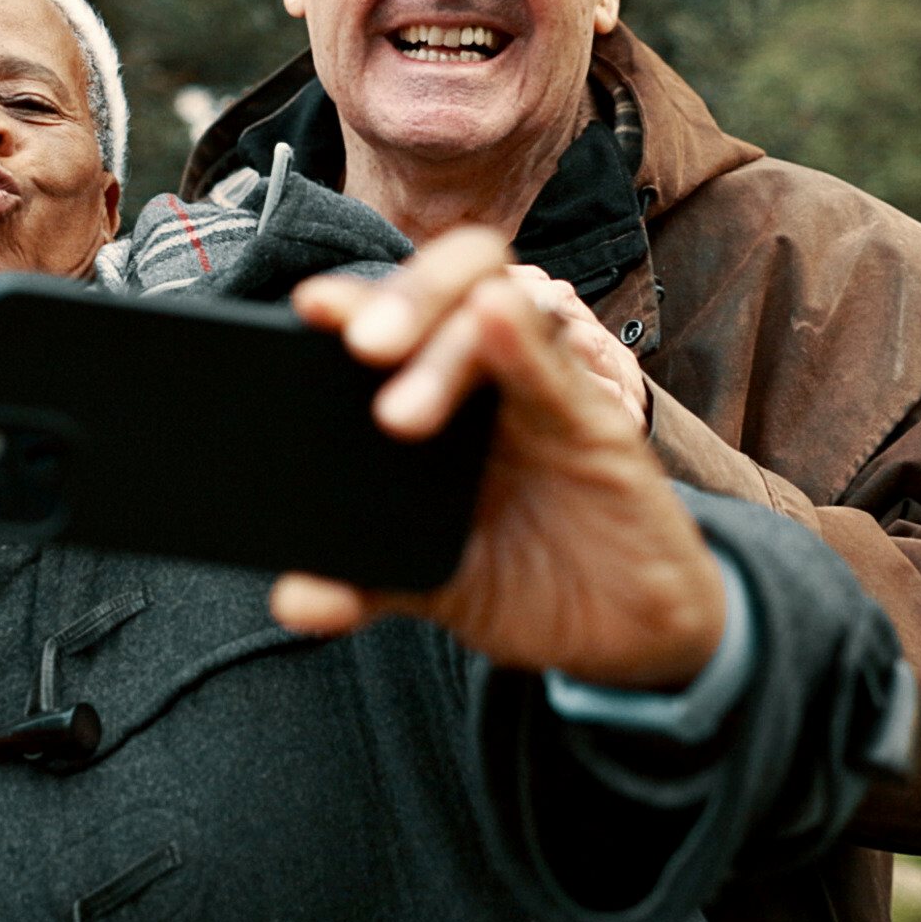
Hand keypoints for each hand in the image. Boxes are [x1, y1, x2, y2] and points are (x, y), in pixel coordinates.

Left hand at [271, 229, 725, 688]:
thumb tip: (291, 598)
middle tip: (357, 346)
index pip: (398, 319)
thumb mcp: (438, 586)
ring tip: (399, 408)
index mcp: (442, 401)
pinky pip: (560, 372)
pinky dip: (527, 342)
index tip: (306, 307)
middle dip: (401, 299)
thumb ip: (367, 584)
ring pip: (500, 313)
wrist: (629, 634)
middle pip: (451, 287)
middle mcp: (491, 380)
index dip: (354, 300)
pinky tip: (498, 317)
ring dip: (446, 337)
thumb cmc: (530, 580)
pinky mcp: (599, 426)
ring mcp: (546, 395)